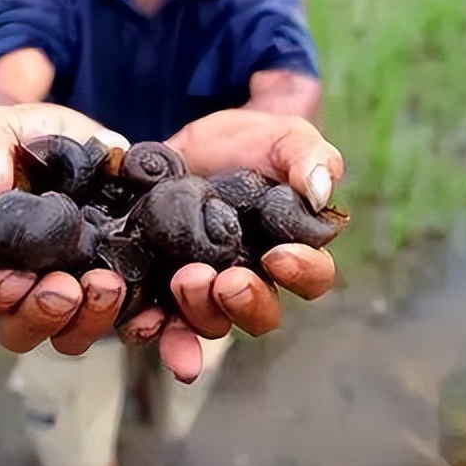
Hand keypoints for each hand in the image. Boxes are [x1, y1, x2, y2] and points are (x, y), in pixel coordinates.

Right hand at [0, 103, 131, 356]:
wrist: (91, 138)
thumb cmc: (32, 134)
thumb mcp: (2, 125)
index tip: (19, 277)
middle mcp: (22, 285)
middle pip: (16, 332)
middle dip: (43, 317)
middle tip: (72, 287)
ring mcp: (70, 293)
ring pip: (69, 337)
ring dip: (89, 322)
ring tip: (110, 283)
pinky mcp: (115, 288)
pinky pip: (124, 326)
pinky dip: (138, 323)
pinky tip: (152, 308)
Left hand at [118, 109, 345, 382]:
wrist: (192, 142)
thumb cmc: (252, 142)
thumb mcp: (284, 137)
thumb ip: (308, 156)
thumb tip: (319, 191)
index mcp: (292, 250)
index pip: (313, 276)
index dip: (302, 273)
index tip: (279, 255)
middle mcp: (252, 278)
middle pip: (260, 314)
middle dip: (245, 303)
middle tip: (227, 280)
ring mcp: (206, 286)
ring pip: (212, 322)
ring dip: (200, 312)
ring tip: (185, 279)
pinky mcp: (163, 284)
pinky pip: (160, 320)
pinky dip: (153, 328)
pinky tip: (146, 321)